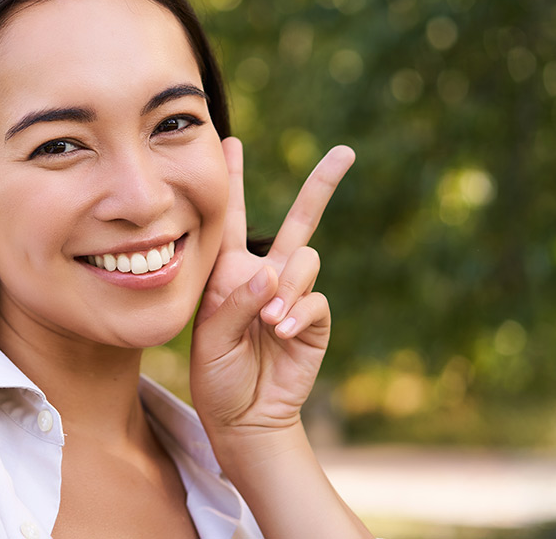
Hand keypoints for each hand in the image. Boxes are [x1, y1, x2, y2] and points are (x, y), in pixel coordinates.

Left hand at [189, 136, 352, 432]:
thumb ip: (238, 299)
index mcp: (229, 270)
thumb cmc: (216, 372)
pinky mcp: (314, 319)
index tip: (230, 141)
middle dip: (321, 186)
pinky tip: (281, 331)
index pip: (230, 218)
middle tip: (344, 152)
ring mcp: (294, 295)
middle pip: (299, 221)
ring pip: (305, 261)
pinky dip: (298, 313)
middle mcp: (265, 274)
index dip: (233, 180)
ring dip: (286, 289)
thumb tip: (276, 272)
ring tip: (267, 323)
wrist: (244, 414)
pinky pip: (315, 299)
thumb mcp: (211, 334)